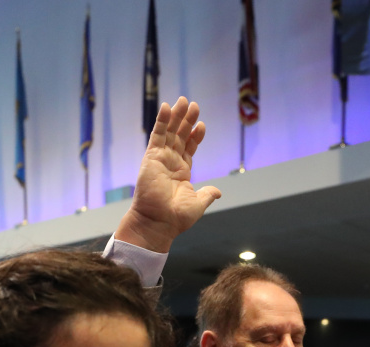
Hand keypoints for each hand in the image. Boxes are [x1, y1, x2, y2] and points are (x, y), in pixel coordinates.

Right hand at [113, 96, 222, 252]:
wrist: (158, 222)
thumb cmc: (176, 218)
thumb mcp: (198, 204)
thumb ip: (207, 194)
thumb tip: (218, 191)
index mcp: (182, 172)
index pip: (189, 148)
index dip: (195, 136)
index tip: (202, 125)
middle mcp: (171, 163)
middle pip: (179, 136)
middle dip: (187, 120)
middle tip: (194, 104)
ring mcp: (160, 158)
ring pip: (169, 132)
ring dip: (177, 116)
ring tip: (184, 101)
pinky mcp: (151, 157)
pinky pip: (157, 135)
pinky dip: (162, 121)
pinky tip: (166, 107)